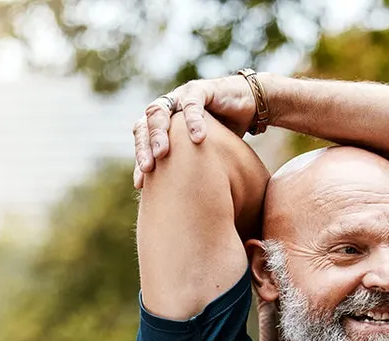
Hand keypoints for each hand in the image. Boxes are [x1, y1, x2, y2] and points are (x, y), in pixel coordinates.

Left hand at [131, 74, 258, 187]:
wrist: (248, 106)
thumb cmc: (224, 132)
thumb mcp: (201, 152)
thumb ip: (185, 166)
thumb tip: (175, 204)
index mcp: (163, 122)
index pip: (142, 138)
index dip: (139, 159)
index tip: (140, 184)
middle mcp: (167, 107)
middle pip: (145, 124)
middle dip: (144, 146)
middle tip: (149, 167)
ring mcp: (180, 96)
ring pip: (160, 110)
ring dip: (159, 132)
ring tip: (162, 153)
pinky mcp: (200, 89)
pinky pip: (192, 104)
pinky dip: (193, 120)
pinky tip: (198, 138)